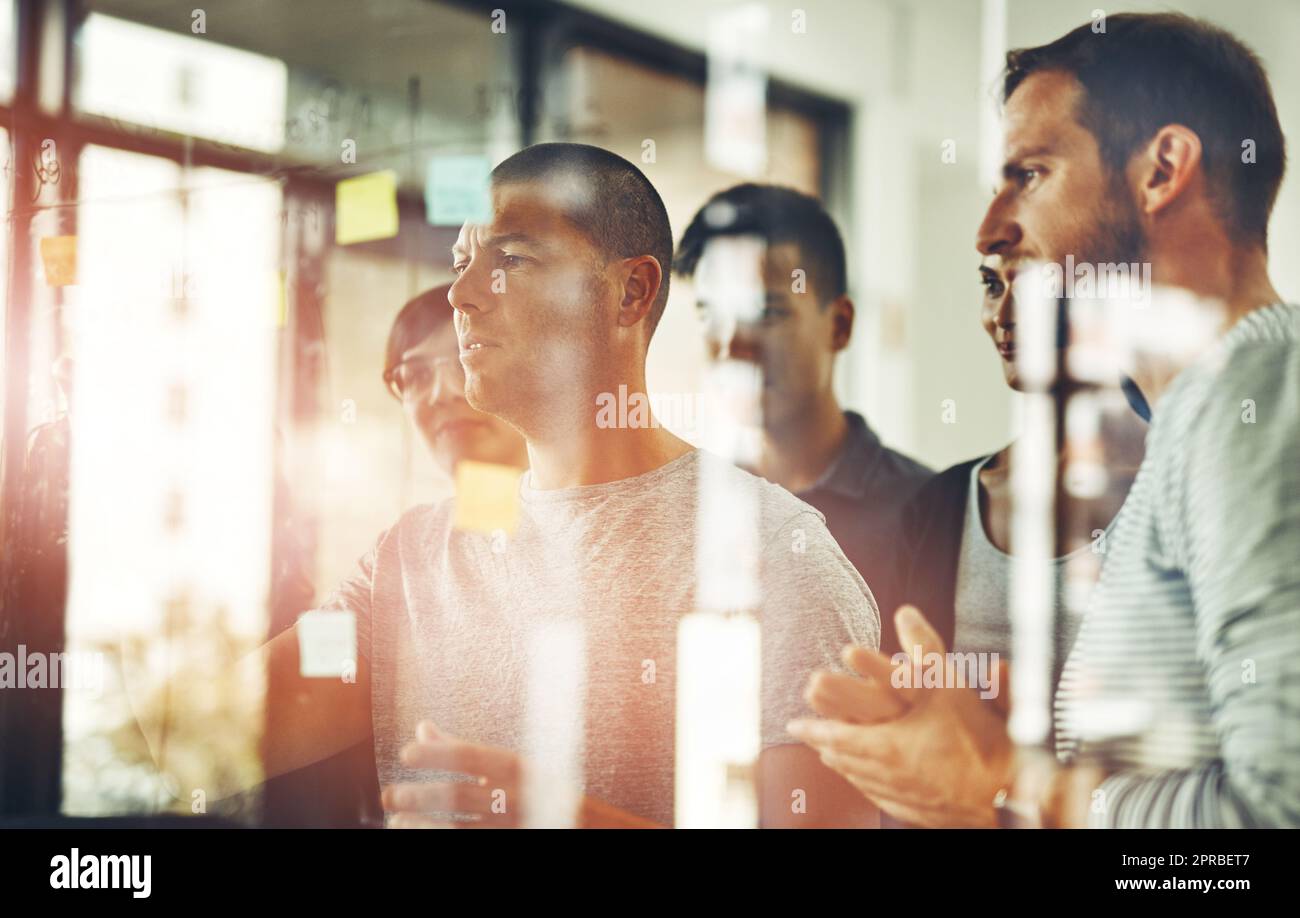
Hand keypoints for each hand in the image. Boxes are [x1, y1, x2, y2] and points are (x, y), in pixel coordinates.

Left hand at [382, 721, 661, 827]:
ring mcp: (515, 826)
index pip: (473, 757)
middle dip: (421, 795)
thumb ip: (466, 750)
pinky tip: (419, 834)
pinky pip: (468, 844)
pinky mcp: (514, 844)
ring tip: (397, 819)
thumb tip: (423, 728)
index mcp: (521, 769)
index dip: (438, 755)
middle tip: (390, 794)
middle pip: (461, 796)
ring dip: (424, 824)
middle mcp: (518, 798)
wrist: (596, 829)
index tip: (407, 754)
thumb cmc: (547, 793)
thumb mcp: (515, 766)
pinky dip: (440, 838)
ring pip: (460, 828)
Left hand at [788, 605, 1014, 827]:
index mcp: (886, 747)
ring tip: (828, 753)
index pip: (836, 737)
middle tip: (806, 735)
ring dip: (841, 763)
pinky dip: (865, 782)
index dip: (812, 729)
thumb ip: (926, 646)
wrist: (1011, 798)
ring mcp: (902, 797)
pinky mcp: (918, 812)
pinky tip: (866, 776)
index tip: (792, 725)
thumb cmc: (981, 741)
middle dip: (822, 744)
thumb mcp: (952, 685)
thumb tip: (905, 611)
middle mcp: (888, 776)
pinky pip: (880, 796)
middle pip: (844, 760)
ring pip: (860, 779)